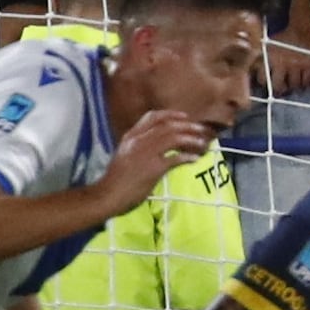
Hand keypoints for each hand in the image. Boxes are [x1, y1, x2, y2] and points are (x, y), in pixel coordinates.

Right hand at [94, 103, 217, 211]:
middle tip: (200, 130)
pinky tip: (195, 159)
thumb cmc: (116, 179)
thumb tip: (160, 144)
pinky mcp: (153, 168)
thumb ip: (139, 146)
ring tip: (202, 143)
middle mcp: (138, 141)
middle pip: (168, 126)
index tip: (185, 116)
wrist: (107, 195)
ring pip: (174, 138)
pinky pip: (176, 158)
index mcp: (130, 136)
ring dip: (191, 139)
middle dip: (187, 126)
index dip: (171, 114)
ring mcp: (146, 153)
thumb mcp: (125, 154)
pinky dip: (188, 157)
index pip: (152, 117)